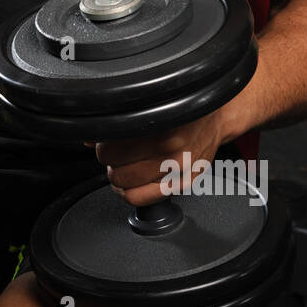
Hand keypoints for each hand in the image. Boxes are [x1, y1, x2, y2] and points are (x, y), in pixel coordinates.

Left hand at [92, 109, 231, 206]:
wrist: (218, 116)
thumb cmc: (182, 109)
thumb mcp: (150, 107)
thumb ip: (119, 122)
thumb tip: (88, 138)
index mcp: (159, 126)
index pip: (109, 149)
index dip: (103, 145)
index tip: (108, 141)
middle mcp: (171, 149)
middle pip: (115, 168)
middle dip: (111, 160)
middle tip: (118, 152)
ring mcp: (179, 170)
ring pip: (125, 187)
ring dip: (119, 177)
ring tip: (125, 165)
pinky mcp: (184, 184)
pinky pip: (141, 200)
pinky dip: (129, 194)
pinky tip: (130, 183)